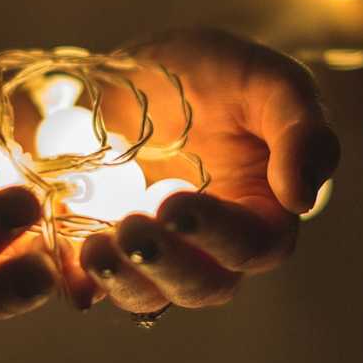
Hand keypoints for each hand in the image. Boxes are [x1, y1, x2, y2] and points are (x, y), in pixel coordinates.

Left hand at [78, 28, 340, 312]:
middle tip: (132, 232)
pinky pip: (93, 279)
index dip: (219, 236)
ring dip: (121, 281)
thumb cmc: (223, 73)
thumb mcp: (270, 82)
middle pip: (200, 285)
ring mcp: (156, 250)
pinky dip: (76, 280)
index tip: (178, 205)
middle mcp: (210, 246)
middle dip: (165, 267)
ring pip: (146, 293)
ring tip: (93, 250)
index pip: (254, 246)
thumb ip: (302, 132)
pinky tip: (60, 268)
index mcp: (261, 214)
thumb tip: (301, 199)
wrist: (153, 69)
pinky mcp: (106, 242)